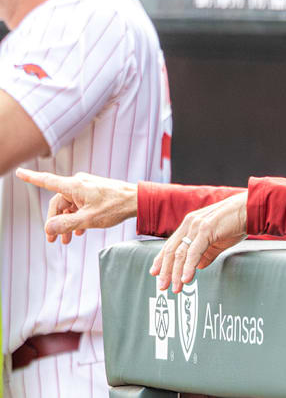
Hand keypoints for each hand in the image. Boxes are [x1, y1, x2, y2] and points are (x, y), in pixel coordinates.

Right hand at [15, 168, 137, 242]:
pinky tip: (79, 232)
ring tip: (68, 240)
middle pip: (58, 203)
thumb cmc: (115, 206)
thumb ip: (66, 224)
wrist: (138, 200)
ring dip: (67, 223)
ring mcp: (87, 188)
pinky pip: (80, 205)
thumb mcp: (88, 219)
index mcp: (74, 185)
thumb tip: (48, 228)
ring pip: (70, 206)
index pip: (47, 181)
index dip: (31, 178)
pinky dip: (77, 218)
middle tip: (53, 240)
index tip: (19, 172)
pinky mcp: (95, 193)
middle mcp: (78, 183)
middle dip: (55, 222)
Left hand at [150, 192, 247, 292]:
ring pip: (181, 253)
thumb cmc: (237, 223)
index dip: (162, 260)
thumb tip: (198, 266)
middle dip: (166, 270)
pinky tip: (186, 278)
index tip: (156, 273)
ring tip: (175, 287)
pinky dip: (188, 267)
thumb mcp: (218, 241)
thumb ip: (207, 254)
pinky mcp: (206, 230)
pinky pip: (194, 252)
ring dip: (176, 273)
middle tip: (163, 285)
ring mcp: (197, 225)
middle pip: (172, 250)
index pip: (172, 244)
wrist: (250, 210)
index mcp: (190, 224)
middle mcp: (190, 223)